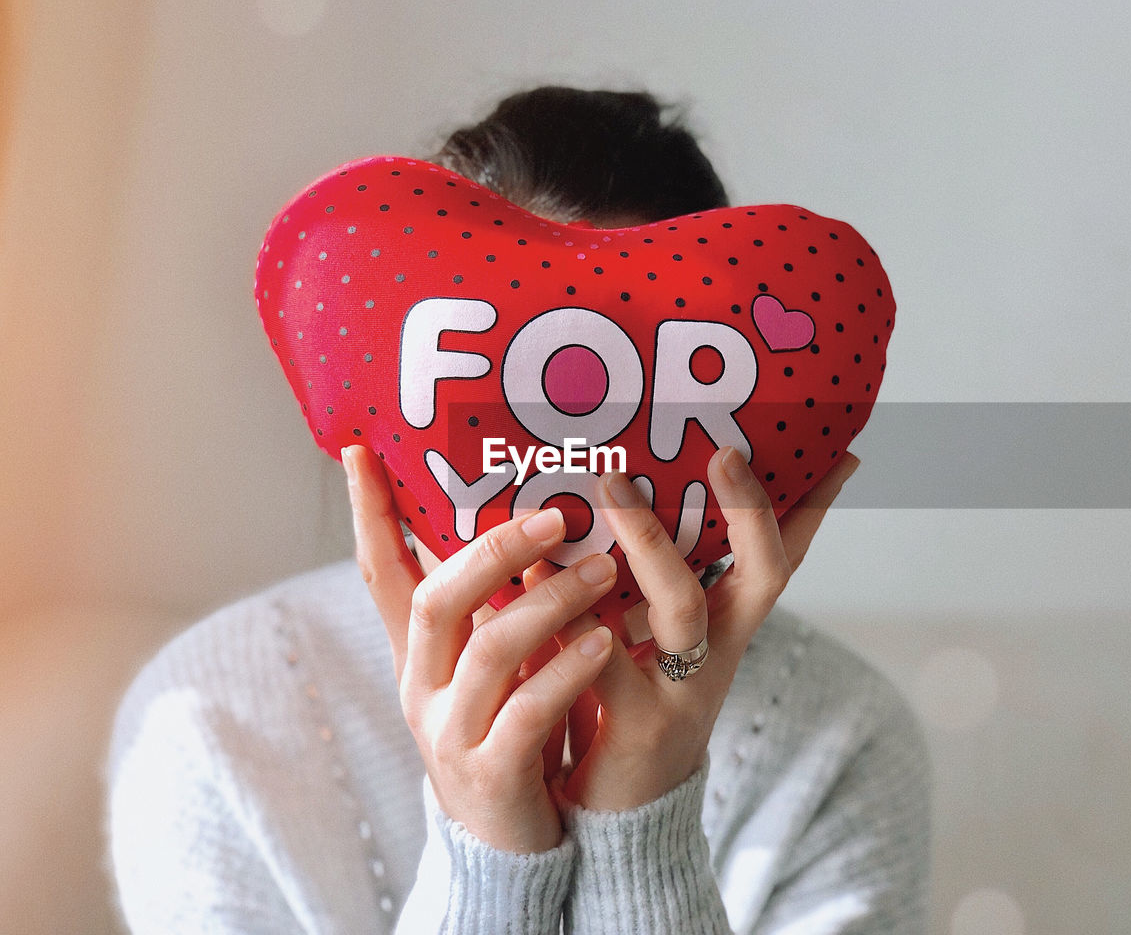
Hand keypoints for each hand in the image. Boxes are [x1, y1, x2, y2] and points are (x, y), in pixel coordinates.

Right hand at [341, 445, 618, 852]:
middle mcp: (420, 689)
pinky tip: (604, 642)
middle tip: (555, 516)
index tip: (361, 450)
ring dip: (549, 603)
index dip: (369, 514)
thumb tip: (532, 523)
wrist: (508, 844)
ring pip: (488, 650)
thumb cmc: (511, 733)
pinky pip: (526, 711)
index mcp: (418, 657)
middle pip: (435, 601)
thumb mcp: (495, 667)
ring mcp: (450, 733)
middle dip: (494, 552)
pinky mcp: (490, 773)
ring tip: (603, 572)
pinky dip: (566, 671)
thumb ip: (499, 607)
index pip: (381, 574)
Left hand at [530, 446, 859, 810]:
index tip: (838, 451)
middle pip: (763, 574)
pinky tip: (532, 567)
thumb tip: (624, 498)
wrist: (624, 815)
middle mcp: (721, 651)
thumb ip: (650, 582)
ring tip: (610, 484)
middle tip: (724, 453)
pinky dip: (568, 608)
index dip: (813, 508)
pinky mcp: (634, 720)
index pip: (783, 558)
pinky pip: (603, 655)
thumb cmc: (636, 704)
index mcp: (731, 626)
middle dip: (747, 510)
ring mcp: (683, 687)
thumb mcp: (661, 642)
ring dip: (649, 540)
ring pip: (683, 605)